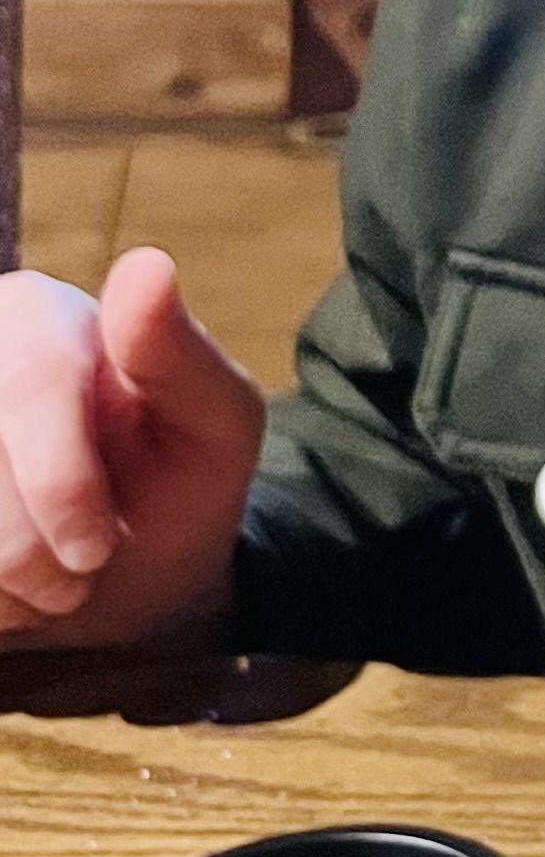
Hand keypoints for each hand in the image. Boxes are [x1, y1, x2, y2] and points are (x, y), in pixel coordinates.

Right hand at [0, 247, 263, 647]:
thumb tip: (147, 266)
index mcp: (32, 311)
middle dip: (27, 547)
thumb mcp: (213, 421)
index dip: (59, 483)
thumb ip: (180, 355)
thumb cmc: (176, 480)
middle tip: (85, 570)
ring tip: (49, 580)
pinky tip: (7, 591)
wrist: (127, 574)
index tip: (97, 548)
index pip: (28, 383)